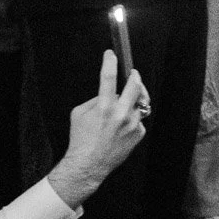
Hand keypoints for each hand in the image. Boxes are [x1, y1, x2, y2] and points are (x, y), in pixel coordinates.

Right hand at [46, 50, 147, 207]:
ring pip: (139, 103)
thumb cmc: (80, 138)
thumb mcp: (79, 113)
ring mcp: (132, 124)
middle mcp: (120, 114)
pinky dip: (131, 119)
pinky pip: (138, 119)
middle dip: (135, 76)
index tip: (111, 53)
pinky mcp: (139, 133)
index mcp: (103, 107)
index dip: (110, 62)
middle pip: (136, 86)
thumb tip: (109, 92)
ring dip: (132, 101)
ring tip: (123, 107)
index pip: (108, 77)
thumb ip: (96, 99)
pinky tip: (121, 128)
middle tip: (133, 73)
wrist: (89, 165)